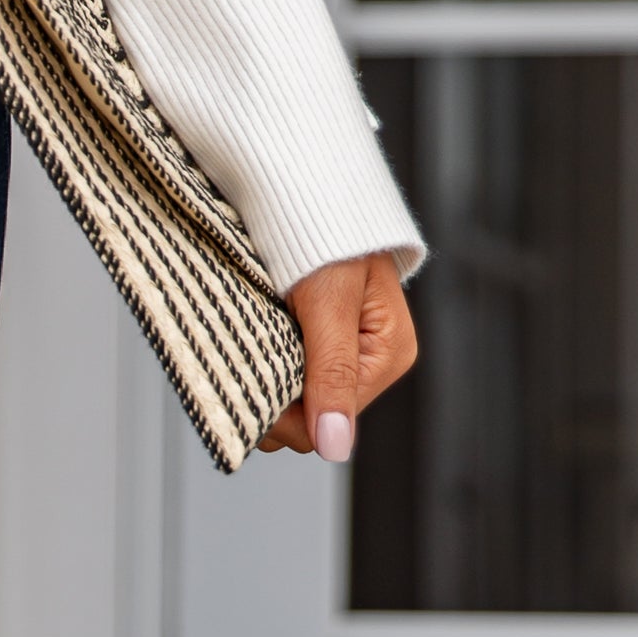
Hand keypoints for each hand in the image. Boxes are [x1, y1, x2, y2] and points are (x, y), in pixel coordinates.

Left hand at [260, 253, 416, 461]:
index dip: (286, 413)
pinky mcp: (318, 342)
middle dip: (275, 399)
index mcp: (388, 356)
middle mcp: (370, 362)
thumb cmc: (327, 235)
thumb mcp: (327, 305)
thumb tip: (335, 447)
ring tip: (255, 339)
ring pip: (294, 402)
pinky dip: (265, 364)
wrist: (307, 189)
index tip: (254, 383)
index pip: (327, 424)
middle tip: (249, 356)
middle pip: (311, 420)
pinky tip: (257, 338)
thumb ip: (331, 374)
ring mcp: (344, 354)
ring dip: (266, 381)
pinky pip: (287, 375)